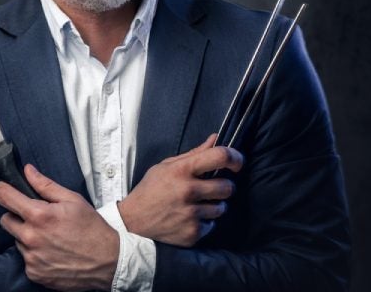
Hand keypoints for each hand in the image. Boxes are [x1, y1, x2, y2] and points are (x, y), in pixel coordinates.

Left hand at [0, 165, 118, 291]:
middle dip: (16, 215)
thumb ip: (46, 185)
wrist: (108, 261)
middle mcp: (31, 238)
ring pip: (17, 240)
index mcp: (39, 216)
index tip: (3, 189)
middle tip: (35, 216)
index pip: (5, 198)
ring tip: (50, 236)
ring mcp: (31, 258)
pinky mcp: (35, 273)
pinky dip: (35, 254)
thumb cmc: (92, 228)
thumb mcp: (72, 200)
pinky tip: (52, 251)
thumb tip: (28, 171)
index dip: (2, 190)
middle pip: (5, 220)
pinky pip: (26, 259)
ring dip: (27, 236)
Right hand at [118, 134, 243, 246]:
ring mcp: (190, 214)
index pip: (220, 156)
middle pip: (227, 187)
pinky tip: (190, 218)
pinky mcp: (192, 233)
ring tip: (199, 204)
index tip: (237, 162)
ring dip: (215, 206)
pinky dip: (204, 222)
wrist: (133, 221)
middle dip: (224, 186)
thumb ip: (194, 153)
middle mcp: (188, 191)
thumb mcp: (166, 166)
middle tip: (214, 188)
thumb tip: (216, 138)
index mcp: (181, 170)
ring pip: (222, 208)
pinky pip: (212, 225)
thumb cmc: (151, 189)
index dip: (235, 157)